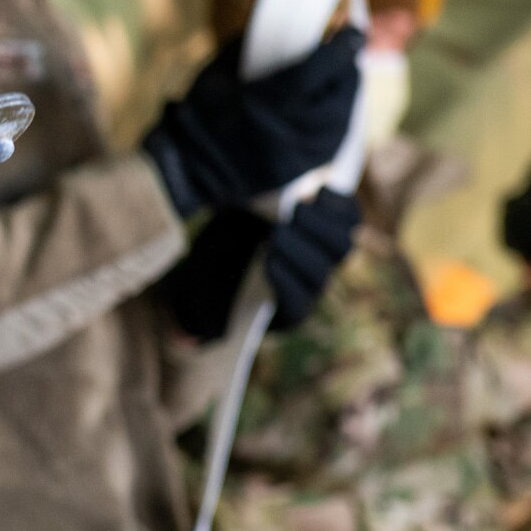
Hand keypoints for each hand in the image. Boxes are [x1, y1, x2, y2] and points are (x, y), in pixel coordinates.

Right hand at [140, 28, 362, 216]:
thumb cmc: (199, 114)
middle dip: (347, 68)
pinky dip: (338, 119)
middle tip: (347, 52)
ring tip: (343, 79)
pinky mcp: (302, 168)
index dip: (342, 46)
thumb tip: (281, 26)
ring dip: (347, 94)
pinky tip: (333, 108)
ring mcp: (300, 152)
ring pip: (342, 117)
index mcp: (269, 99)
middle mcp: (291, 127)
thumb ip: (253, 47)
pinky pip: (333, 140)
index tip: (353, 30)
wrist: (189, 168)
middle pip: (338, 91)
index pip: (319, 66)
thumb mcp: (220, 72)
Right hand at [161, 190, 360, 339]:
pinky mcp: (333, 225)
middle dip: (301, 253)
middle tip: (279, 231)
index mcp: (280, 308)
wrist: (234, 224)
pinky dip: (336, 204)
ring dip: (321, 229)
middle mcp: (308, 285)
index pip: (295, 307)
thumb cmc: (215, 258)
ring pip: (339, 248)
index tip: (267, 261)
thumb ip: (197, 306)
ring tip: (297, 209)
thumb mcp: (201, 279)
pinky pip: (347, 218)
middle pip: (320, 275)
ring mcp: (324, 256)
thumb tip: (183, 338)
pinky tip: (317, 192)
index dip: (286, 286)